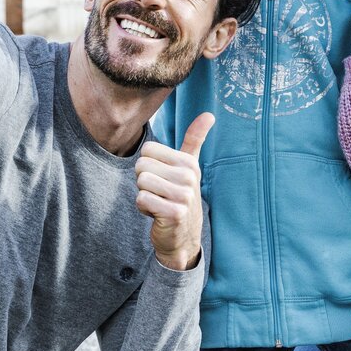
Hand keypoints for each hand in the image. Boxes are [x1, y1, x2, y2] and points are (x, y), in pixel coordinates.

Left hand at [135, 112, 212, 271]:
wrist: (183, 236)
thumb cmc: (180, 196)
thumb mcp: (190, 167)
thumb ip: (195, 139)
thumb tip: (209, 114)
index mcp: (189, 163)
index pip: (147, 150)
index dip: (148, 165)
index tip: (162, 177)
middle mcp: (189, 177)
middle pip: (141, 165)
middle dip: (144, 181)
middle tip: (160, 193)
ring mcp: (183, 196)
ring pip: (141, 182)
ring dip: (143, 194)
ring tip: (159, 202)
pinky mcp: (174, 213)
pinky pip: (142, 199)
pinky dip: (143, 208)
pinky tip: (157, 214)